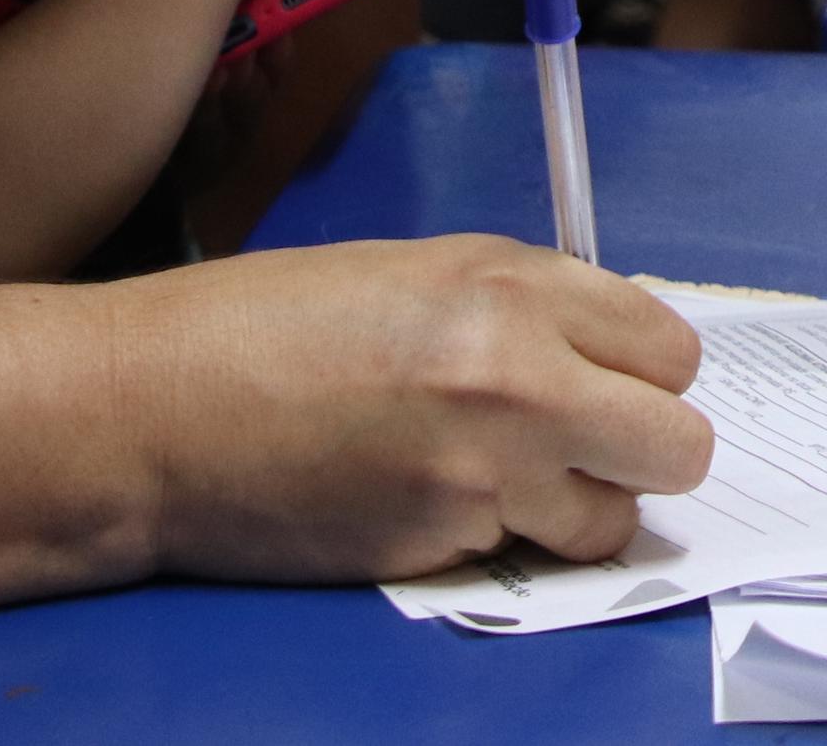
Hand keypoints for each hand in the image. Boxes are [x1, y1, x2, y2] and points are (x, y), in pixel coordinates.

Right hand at [109, 234, 717, 576]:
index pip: (670, 346)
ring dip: (577, 508)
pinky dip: (500, 541)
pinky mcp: (439, 547)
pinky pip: (526, 554)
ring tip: (503, 481)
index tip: (609, 383)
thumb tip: (601, 354)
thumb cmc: (262, 326)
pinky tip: (433, 503)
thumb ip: (525, 306)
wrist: (148, 409)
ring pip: (613, 518)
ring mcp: (483, 470)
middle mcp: (519, 375)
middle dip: (645, 450)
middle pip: (678, 443)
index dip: (644, 373)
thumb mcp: (416, 272)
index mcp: (513, 286)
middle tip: (588, 447)